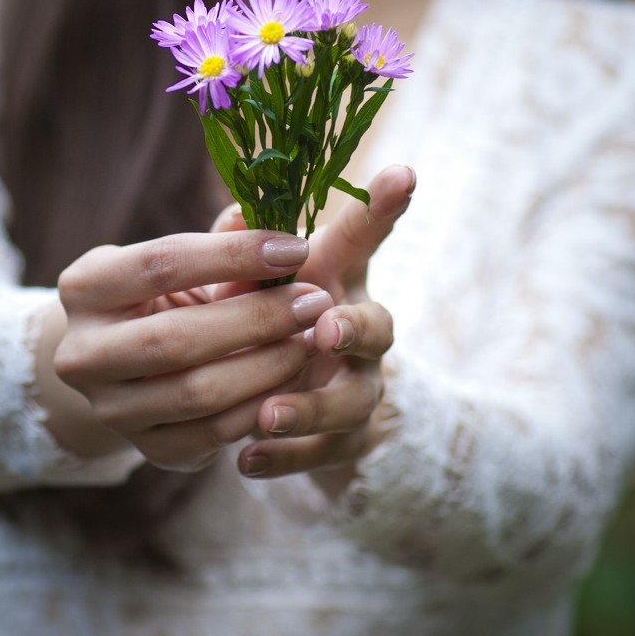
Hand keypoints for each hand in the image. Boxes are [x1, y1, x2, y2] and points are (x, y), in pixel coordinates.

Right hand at [52, 230, 335, 471]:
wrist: (127, 364)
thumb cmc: (162, 295)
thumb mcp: (178, 261)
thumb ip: (219, 239)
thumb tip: (257, 206)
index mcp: (85, 287)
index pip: (160, 264)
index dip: (232, 255)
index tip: (294, 247)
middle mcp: (82, 353)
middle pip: (174, 338)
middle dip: (256, 319)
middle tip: (315, 300)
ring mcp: (109, 408)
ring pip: (197, 393)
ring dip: (267, 366)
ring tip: (312, 339)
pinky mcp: (146, 448)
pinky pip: (212, 434)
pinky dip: (260, 406)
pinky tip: (294, 379)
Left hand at [233, 164, 415, 494]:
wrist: (294, 393)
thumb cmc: (267, 318)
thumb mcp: (252, 283)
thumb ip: (244, 255)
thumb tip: (233, 214)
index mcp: (337, 279)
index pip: (363, 238)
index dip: (383, 207)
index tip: (402, 173)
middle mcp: (360, 330)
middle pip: (378, 327)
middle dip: (355, 328)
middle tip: (326, 329)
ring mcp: (359, 386)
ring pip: (352, 401)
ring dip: (310, 407)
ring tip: (266, 415)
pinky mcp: (346, 438)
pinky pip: (324, 453)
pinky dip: (286, 458)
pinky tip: (247, 462)